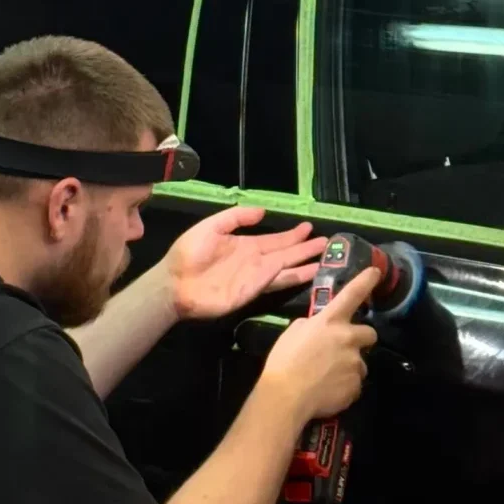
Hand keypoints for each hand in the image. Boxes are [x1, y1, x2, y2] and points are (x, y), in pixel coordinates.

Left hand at [164, 206, 326, 322]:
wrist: (174, 283)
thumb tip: (263, 211)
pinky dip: (293, 278)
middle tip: (328, 243)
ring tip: (326, 260)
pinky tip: (308, 273)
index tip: (309, 227)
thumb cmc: (188, 254)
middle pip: (286, 254)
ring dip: (305, 264)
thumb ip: (235, 217)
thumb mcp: (211, 227)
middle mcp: (255, 261)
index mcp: (245, 245)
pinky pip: (276, 283)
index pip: (275, 240)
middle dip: (306, 248)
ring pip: (287, 269)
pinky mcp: (253, 292)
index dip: (293, 235)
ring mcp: (255, 278)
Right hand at [258, 266, 379, 421]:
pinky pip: (355, 385)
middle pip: (370, 333)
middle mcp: (348, 338)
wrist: (286, 396)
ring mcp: (355, 363)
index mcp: (330, 322)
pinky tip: (329, 391)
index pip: (352, 295)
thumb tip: (317, 327)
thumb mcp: (292, 333)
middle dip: (360, 340)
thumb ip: (311, 325)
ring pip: (360, 363)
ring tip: (329, 377)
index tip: (376, 272)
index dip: (365, 281)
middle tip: (345, 349)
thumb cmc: (284, 362)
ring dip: (350, 367)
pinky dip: (345, 387)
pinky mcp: (356, 385)